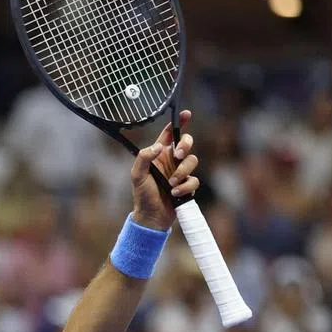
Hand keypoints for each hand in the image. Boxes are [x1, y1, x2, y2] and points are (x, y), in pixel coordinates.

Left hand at [130, 110, 198, 229]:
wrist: (151, 217)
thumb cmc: (142, 195)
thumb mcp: (137, 175)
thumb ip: (144, 158)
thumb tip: (159, 147)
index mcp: (159, 155)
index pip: (169, 134)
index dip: (178, 122)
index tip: (186, 114)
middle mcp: (171, 161)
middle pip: (187, 143)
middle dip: (185, 145)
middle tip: (177, 154)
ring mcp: (181, 173)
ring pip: (192, 161)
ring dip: (182, 172)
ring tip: (170, 184)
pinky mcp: (188, 186)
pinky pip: (194, 181)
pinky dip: (185, 187)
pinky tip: (175, 193)